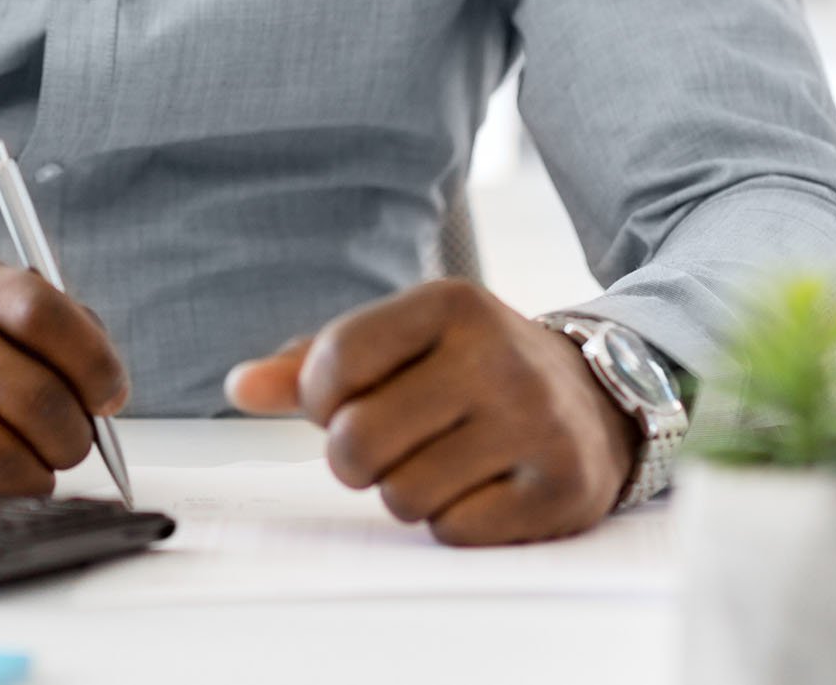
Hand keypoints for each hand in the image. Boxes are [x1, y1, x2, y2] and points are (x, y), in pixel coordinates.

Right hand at [0, 251, 128, 493]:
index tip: (111, 394)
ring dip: (37, 476)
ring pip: (9, 461)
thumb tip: (107, 385)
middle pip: (36, 398)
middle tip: (71, 443)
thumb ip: (39, 323)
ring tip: (25, 463)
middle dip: (74, 436)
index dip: (95, 361)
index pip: (43, 313)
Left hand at [224, 278, 640, 544]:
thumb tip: (239, 386)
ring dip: (405, 492)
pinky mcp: (559, 487)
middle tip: (389, 445)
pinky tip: (482, 487)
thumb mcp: (403, 343)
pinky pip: (454, 531)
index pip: (334, 363)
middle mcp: (496, 355)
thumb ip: (315, 363)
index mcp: (450, 303)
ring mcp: (534, 423)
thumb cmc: (472, 370)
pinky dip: (454, 521)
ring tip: (440, 462)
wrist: (595, 398)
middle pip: (358, 441)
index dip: (319, 399)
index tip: (344, 402)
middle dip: (355, 458)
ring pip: (403, 495)